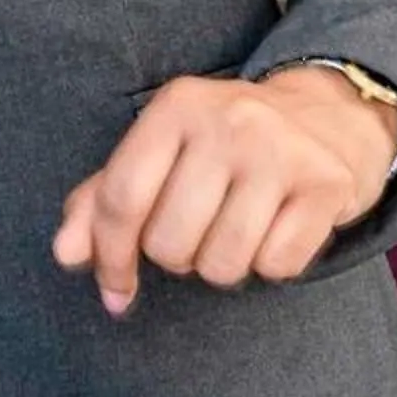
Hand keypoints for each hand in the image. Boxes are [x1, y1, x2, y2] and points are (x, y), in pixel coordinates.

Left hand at [54, 67, 396, 314]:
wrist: (330, 115)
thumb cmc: (223, 144)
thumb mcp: (160, 152)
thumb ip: (102, 200)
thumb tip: (66, 255)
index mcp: (176, 106)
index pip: (121, 198)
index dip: (109, 256)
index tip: (115, 290)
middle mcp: (229, 120)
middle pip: (169, 243)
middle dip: (176, 256)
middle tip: (199, 228)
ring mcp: (282, 151)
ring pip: (221, 264)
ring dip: (222, 264)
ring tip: (236, 228)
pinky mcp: (327, 184)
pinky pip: (276, 266)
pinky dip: (271, 264)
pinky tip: (277, 227)